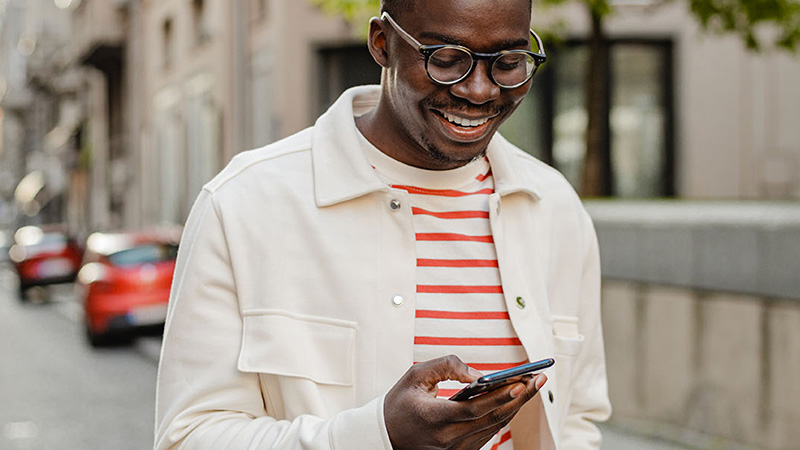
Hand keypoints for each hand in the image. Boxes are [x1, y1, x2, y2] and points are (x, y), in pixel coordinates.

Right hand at [384, 355, 546, 449]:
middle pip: (492, 418)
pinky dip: (502, 415)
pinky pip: (487, 433)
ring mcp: (455, 449)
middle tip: (539, 378)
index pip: (475, 408)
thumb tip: (480, 374)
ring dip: (515, 406)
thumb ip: (447, 366)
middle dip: (520, 397)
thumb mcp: (415, 375)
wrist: (385, 435)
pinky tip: (514, 400)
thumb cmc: (400, 403)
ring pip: (494, 427)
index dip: (500, 396)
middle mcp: (448, 439)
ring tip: (532, 385)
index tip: (522, 381)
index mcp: (434, 419)